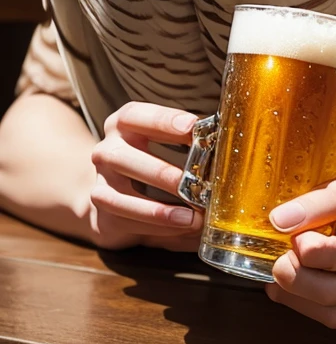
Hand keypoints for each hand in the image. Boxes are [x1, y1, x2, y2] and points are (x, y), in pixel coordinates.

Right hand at [89, 101, 203, 250]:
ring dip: (159, 210)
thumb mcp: (163, 142)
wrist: (110, 192)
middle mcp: (107, 149)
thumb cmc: (149, 160)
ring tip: (191, 218)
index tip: (194, 128)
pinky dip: (155, 226)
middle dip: (162, 173)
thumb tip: (228, 147)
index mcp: (124, 123)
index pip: (138, 116)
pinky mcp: (101, 212)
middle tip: (194, 184)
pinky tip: (180, 227)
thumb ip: (188, 141)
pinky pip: (125, 221)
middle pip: (126, 158)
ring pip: (121, 196)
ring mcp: (100, 181)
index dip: (165, 121)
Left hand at [265, 150, 335, 327]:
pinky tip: (284, 278)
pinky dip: (298, 301)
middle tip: (281, 241)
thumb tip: (284, 215)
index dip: (305, 224)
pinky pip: (327, 318)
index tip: (277, 217)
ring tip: (279, 259)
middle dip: (294, 266)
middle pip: (330, 285)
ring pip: (326, 307)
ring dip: (292, 287)